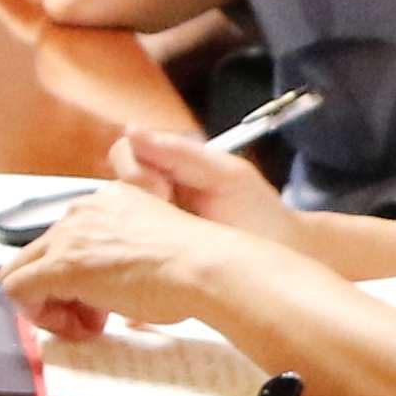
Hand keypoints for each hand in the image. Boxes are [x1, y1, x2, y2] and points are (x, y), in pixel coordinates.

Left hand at [0, 186, 245, 341]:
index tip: (100, 299)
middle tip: (91, 318)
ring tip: (89, 325)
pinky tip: (75, 327)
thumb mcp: (152, 249)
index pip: (69, 239)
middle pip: (42, 254)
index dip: (78, 277)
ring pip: (25, 271)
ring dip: (52, 304)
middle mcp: (83, 210)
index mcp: (109, 201)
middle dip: (60, 291)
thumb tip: (102, 293)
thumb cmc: (194, 265)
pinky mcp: (61, 265)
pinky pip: (19, 289)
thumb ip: (122, 258)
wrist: (204, 266)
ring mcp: (69, 236)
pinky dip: (38, 314)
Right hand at [105, 123, 307, 249]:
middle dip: (133, 205)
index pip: (124, 154)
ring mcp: (149, 226)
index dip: (135, 173)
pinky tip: (159, 265)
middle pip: (110, 188)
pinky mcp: (148, 259)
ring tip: (168, 248)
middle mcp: (151, 194)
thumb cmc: (259, 213)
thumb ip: (180, 151)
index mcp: (167, 165)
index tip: (163, 193)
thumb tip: (131, 130)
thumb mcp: (226, 175)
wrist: (285, 258)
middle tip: (167, 224)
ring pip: (111, 220)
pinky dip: (131, 256)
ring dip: (131, 232)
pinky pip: (120, 254)